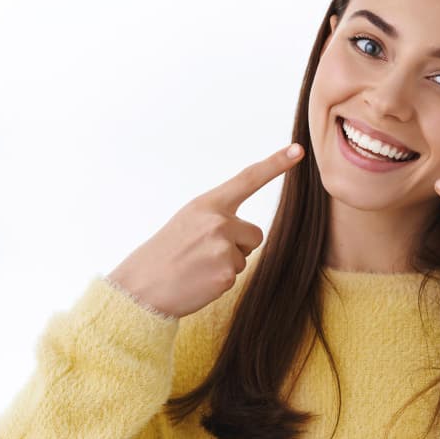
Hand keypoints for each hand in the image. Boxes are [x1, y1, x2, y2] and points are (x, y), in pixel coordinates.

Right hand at [107, 143, 305, 318]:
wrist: (141, 288)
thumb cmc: (164, 255)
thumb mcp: (187, 222)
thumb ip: (216, 217)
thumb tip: (244, 230)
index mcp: (206, 204)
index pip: (247, 179)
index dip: (275, 164)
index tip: (298, 150)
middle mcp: (218, 221)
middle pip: (254, 233)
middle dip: (238, 246)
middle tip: (204, 255)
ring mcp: (223, 247)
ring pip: (245, 256)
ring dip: (227, 264)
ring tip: (197, 267)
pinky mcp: (227, 273)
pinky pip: (237, 274)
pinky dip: (220, 281)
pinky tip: (199, 281)